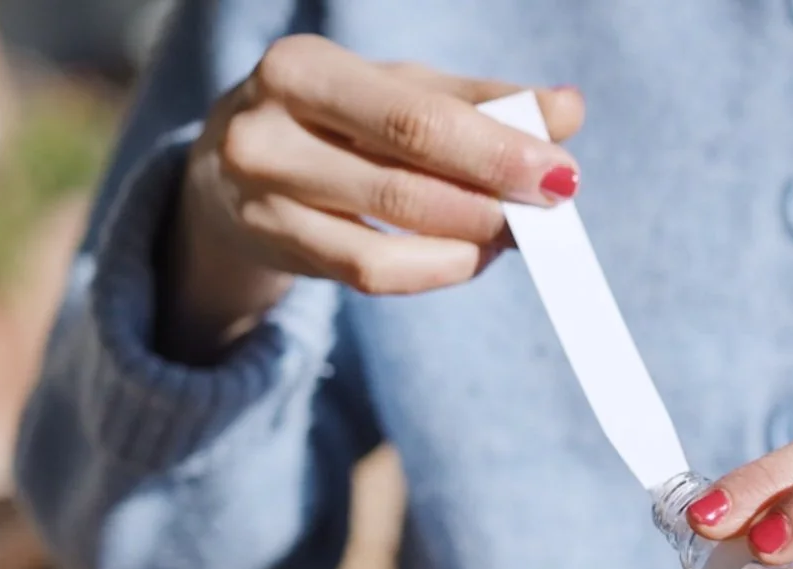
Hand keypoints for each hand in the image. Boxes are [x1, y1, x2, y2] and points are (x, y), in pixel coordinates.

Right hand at [162, 35, 585, 362]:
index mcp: (303, 68)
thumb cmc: (333, 120)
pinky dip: (435, 269)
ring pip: (389, 239)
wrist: (225, 173)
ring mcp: (262, 198)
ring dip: (470, 242)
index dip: (497, 151)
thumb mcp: (397, 91)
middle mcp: (268, 130)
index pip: (417, 119)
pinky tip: (468, 255)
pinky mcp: (273, 250)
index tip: (561, 173)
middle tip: (548, 208)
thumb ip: (481, 102)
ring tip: (510, 232)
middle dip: (492, 200)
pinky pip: (371, 275)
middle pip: (404, 180)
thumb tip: (567, 109)